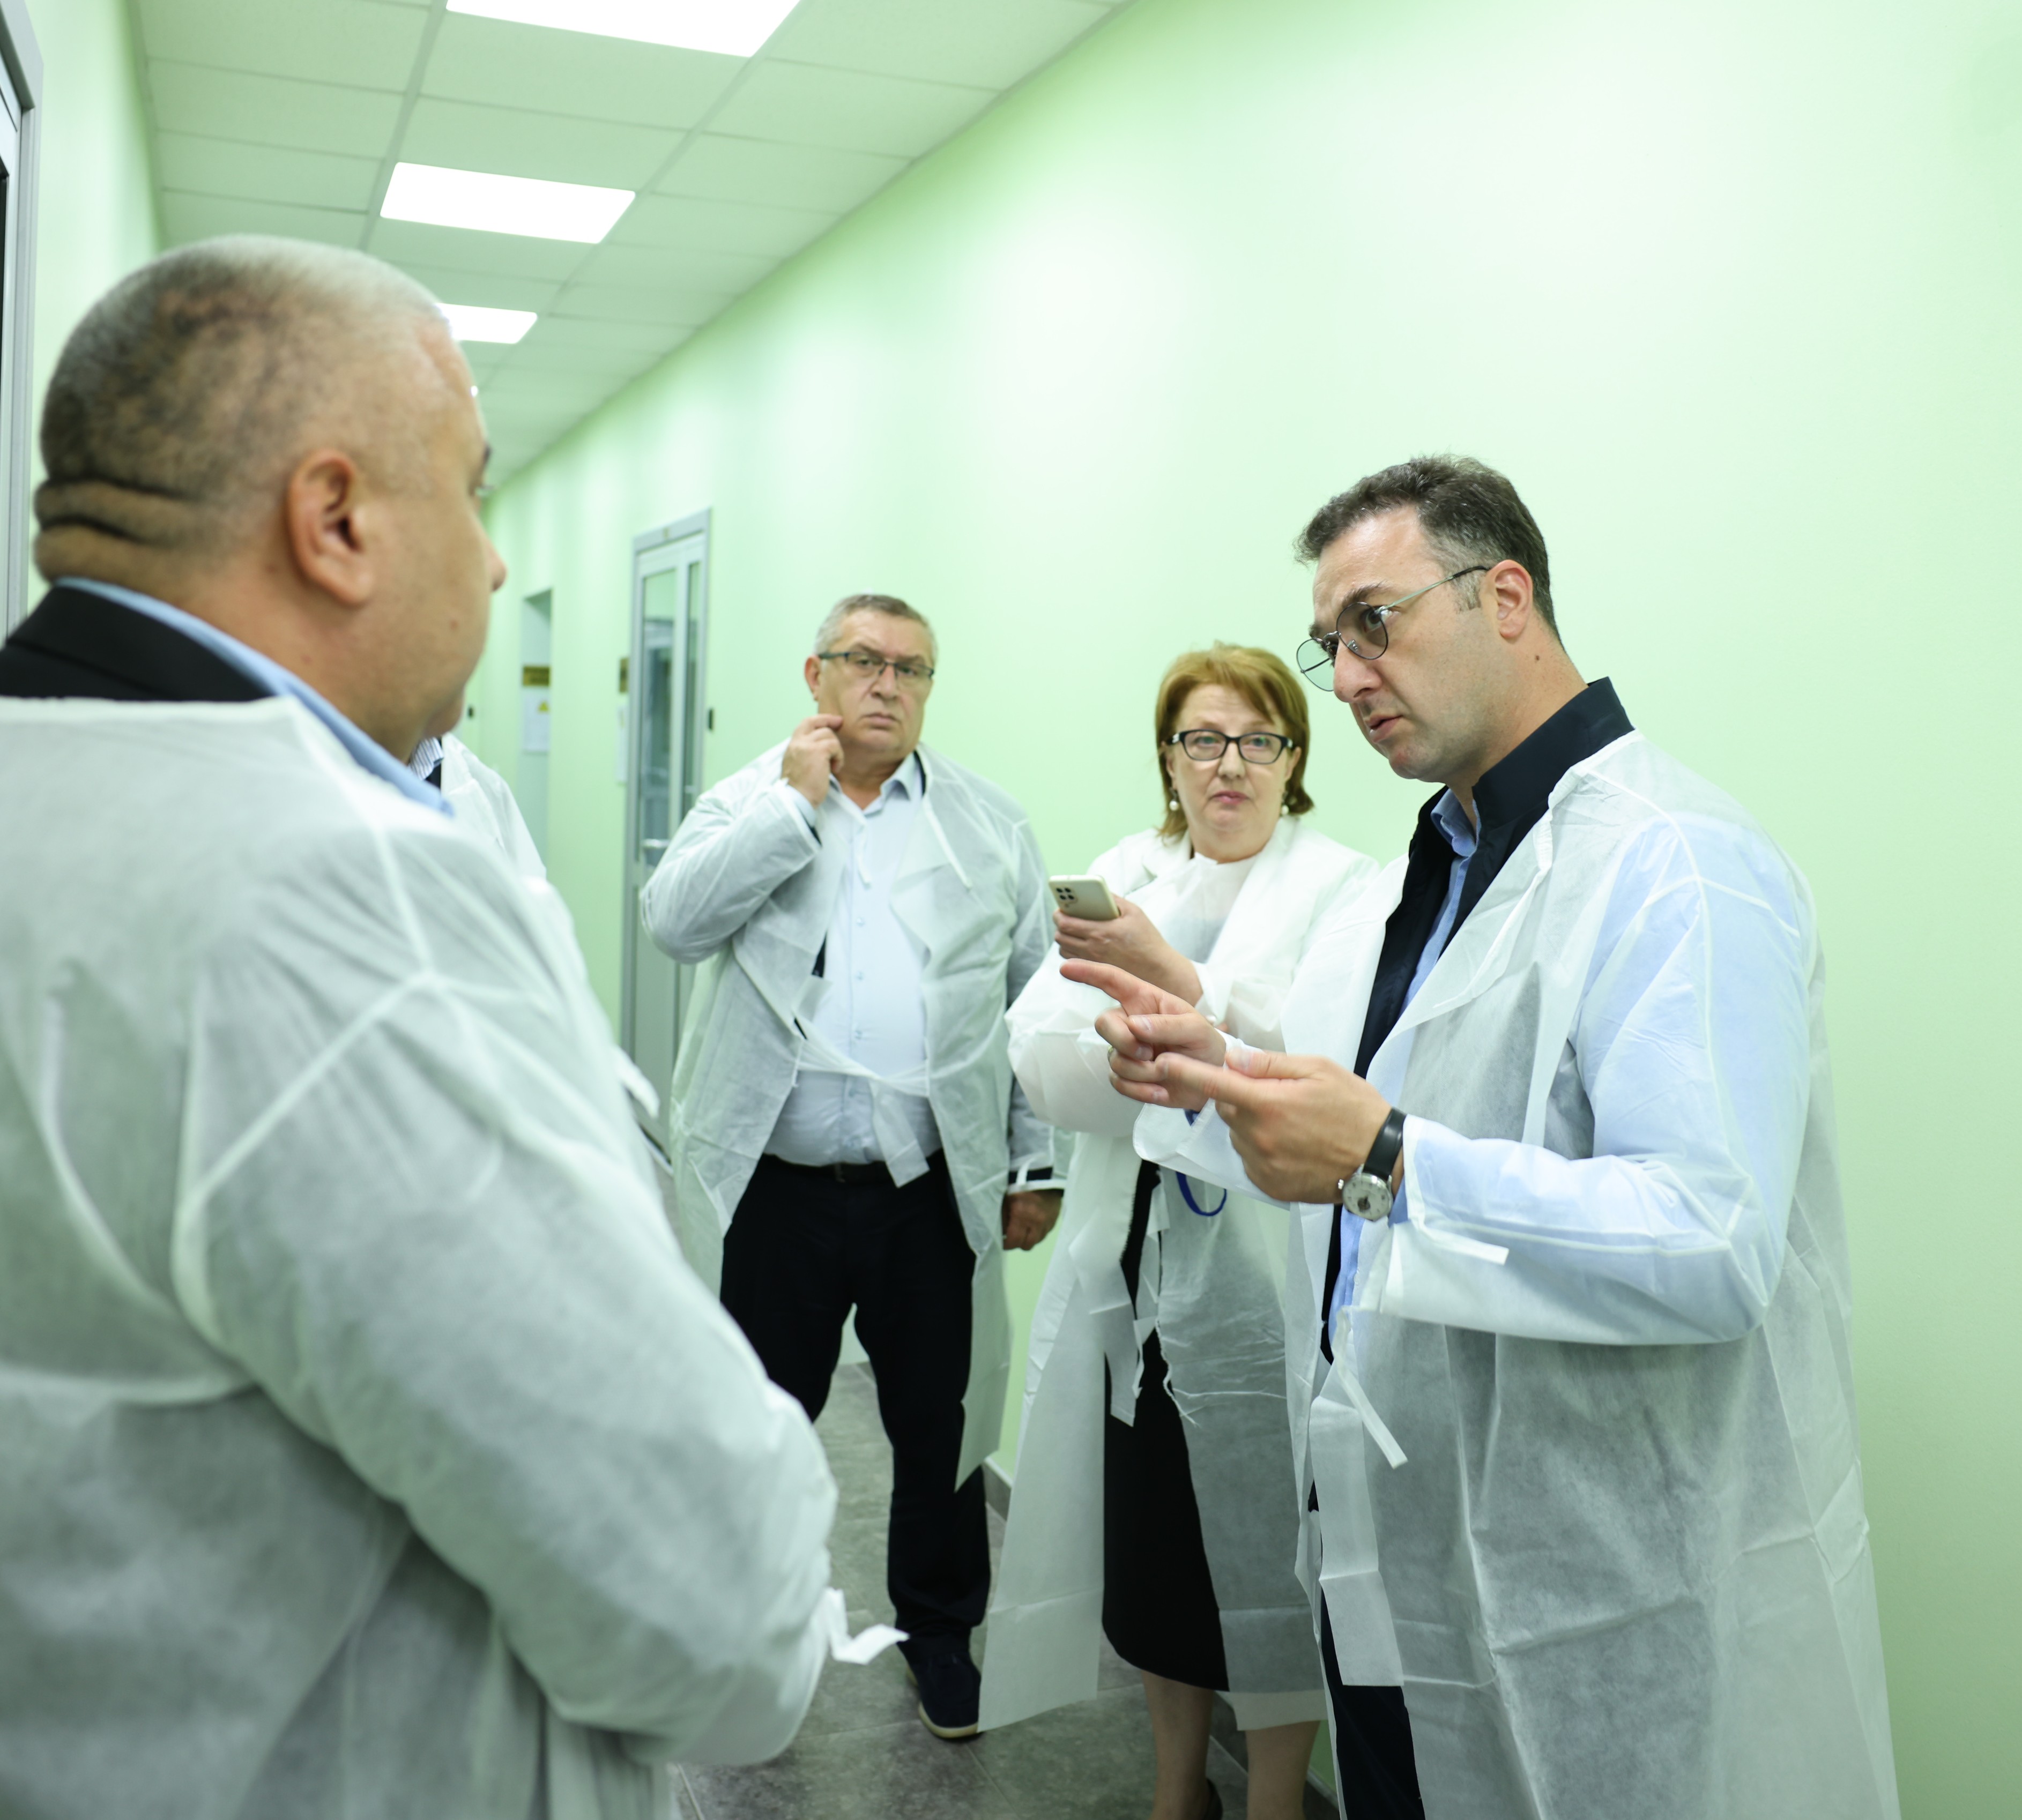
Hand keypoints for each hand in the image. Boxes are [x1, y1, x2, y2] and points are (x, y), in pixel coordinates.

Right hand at [782, 714, 843, 805]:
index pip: (806, 723)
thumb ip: (805, 753)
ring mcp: (807, 745)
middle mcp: (797, 742)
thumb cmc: (799, 789)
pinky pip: (834, 746)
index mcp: (792, 746)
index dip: (821, 719)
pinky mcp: (818, 752)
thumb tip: (820, 747)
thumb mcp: (797, 766)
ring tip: (833, 766)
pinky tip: (835, 769)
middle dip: (831, 727)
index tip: (834, 720)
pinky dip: (838, 757)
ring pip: (829, 735)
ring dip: (836, 750)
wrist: (795, 800)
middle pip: (818, 725)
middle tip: (840, 729)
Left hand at [1001, 1189, 1062, 1250]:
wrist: (1042, 1175)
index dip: (1006, 1245)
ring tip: (1023, 1230)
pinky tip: (1032, 1225)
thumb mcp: (1006, 1200)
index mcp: (1021, 1215)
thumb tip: (1000, 1233)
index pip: (1013, 1241)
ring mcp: (1047, 1222)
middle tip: (1012, 1236)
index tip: (1002, 1242)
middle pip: (1026, 1245)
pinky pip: (1044, 1234)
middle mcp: (1036, 1222)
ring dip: (1028, 1239)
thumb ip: (1002, 1218)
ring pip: (1037, 1241)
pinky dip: (1037, 1233)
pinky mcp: (1054, 1220)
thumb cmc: (1019, 1186)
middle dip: (1017, 1243)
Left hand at [1054, 895, 1200, 1001]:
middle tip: (1066, 915)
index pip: (1066, 923)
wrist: (1157, 968)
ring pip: (1063, 949)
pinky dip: (1070, 950)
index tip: (1060, 907)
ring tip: (1073, 928)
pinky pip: (1072, 960)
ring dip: (1064, 936)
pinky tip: (1080, 942)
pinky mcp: (1095, 970)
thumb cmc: (1147, 939)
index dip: (1059, 914)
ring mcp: (1092, 962)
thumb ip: (1113, 899)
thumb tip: (1098, 891)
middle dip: (1059, 923)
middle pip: (1060, 936)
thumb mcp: (1134, 912)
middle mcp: (1093, 948)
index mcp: (1101, 932)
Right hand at [1062, 960, 1225, 1110]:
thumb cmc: (1205, 1044)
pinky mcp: (1127, 1076)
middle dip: (1123, 1040)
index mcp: (1145, 1001)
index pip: (1112, 981)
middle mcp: (1130, 1022)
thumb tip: (1135, 1025)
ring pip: (1114, 1058)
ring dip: (1142, 1071)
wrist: (1211, 1080)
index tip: (1065, 967)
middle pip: (1103, 1023)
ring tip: (1167, 1071)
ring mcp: (1126, 1050)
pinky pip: (1119, 1083)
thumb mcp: (1198, 1029)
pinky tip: (1161, 1090)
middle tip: (1149, 1052)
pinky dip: (1141, 1090)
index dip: (1088, 972)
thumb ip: (1168, 1024)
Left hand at [1158, 1046, 1392, 1203]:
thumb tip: (1233, 1059)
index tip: (1161, 1063)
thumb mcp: (1319, 1070)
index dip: (1184, 1072)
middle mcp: (1258, 1137)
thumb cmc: (1355, 1109)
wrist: (1382, 1161)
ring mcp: (1262, 1165)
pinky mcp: (1270, 1186)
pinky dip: (1264, 1151)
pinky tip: (1294, 1147)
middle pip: (1228, 1110)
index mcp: (1267, 1104)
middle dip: (1241, 1099)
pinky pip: (1253, 1161)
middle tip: (1277, 1097)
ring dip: (1253, 1127)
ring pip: (1240, 1136)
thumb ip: (1270, 1065)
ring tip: (1294, 1126)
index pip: (1213, 1085)